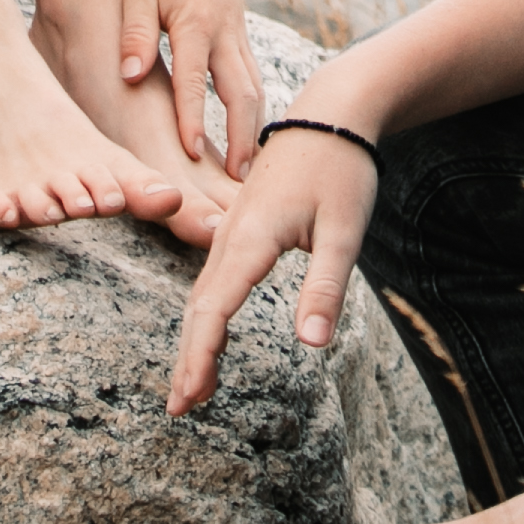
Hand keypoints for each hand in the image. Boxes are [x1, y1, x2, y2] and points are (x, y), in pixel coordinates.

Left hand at [123, 0, 264, 173]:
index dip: (193, 119)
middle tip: (238, 180)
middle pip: (241, 94)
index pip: (194, 81)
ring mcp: (237, 31)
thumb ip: (135, 33)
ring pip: (254, 88)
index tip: (192, 155)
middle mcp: (223, 31)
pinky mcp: (239, 31)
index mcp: (195, 23)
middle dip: (240, 138)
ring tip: (247, 169)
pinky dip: (253, 108)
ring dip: (252, 129)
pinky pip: (253, 76)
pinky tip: (247, 132)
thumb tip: (129, 77)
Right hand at [164, 124, 380, 414]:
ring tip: (192, 388)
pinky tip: (211, 338)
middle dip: (187, 359)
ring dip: (195, 342)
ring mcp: (232, 229)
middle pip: (199, 307)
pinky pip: (213, 279)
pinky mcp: (241, 227)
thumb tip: (313, 346)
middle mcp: (231, 234)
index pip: (214, 308)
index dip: (199, 356)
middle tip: (179, 409)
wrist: (332, 114)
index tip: (188, 396)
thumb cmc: (341, 170)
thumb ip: (326, 288)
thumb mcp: (344, 231)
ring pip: (202, 293)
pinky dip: (206, 316)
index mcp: (251, 236)